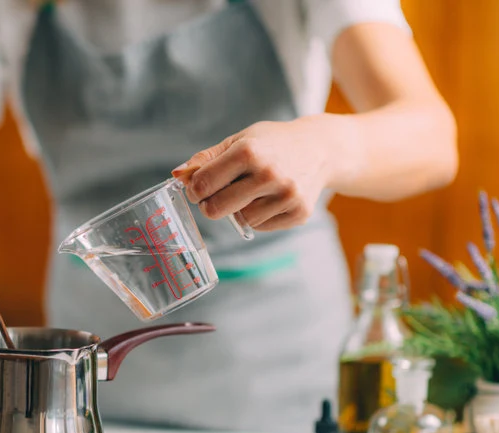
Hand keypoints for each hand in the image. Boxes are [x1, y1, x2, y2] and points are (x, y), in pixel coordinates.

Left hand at [172, 119, 333, 230]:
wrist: (321, 148)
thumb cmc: (272, 143)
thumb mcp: (240, 140)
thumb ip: (206, 158)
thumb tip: (177, 175)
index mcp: (248, 152)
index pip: (202, 185)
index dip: (194, 190)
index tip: (198, 188)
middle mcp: (268, 174)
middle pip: (216, 209)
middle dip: (210, 205)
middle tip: (218, 195)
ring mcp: (286, 195)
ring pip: (241, 220)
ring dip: (239, 210)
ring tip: (253, 191)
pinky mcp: (299, 213)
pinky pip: (262, 227)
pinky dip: (260, 216)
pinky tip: (270, 198)